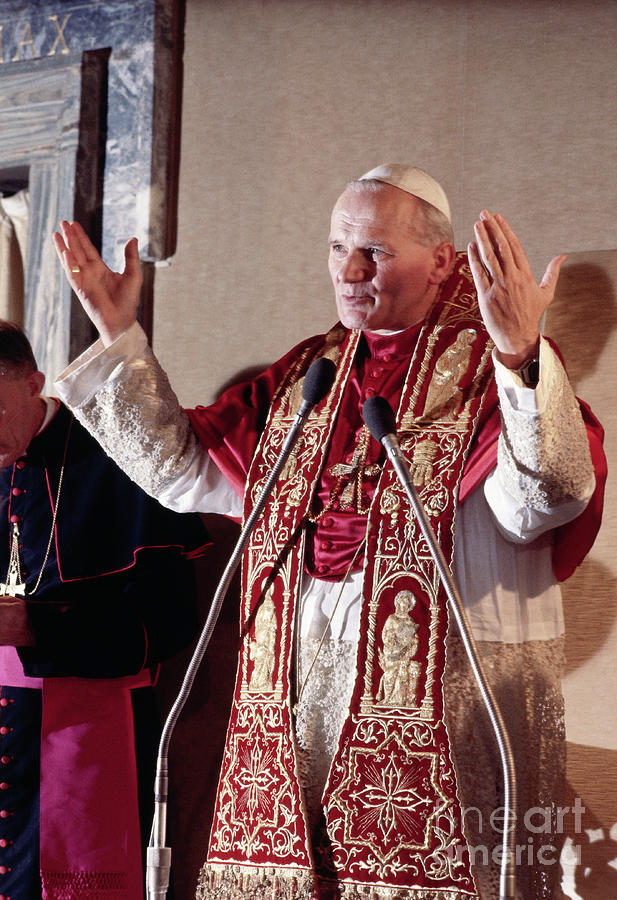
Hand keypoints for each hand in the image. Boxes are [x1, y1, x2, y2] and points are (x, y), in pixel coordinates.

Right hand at [53, 221, 142, 346]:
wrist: (121, 320)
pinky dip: (68, 263)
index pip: (88, 249)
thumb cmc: (128, 301)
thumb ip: (131, 257)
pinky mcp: (81, 290)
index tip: (74, 224)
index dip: (81, 237)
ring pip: (71, 260)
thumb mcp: (133, 275)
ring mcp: (84, 281)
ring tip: (57, 234)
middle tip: (63, 222)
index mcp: (101, 269)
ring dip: (64, 247)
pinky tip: (64, 251)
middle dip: (70, 237)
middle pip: (77, 251)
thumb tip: (133, 238)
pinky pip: (72, 274)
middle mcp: (90, 273)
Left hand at [467, 210, 565, 369]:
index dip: (505, 231)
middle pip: (501, 248)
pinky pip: (479, 274)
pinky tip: (471, 246)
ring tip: (477, 225)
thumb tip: (562, 256)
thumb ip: (553, 273)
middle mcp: (512, 278)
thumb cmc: (531, 315)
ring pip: (489, 258)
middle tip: (484, 214)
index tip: (498, 218)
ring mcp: (498, 287)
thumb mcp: (546, 293)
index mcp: (525, 275)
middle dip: (492, 229)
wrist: (517, 336)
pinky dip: (474, 259)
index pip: (514, 247)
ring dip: (482, 239)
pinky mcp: (486, 296)